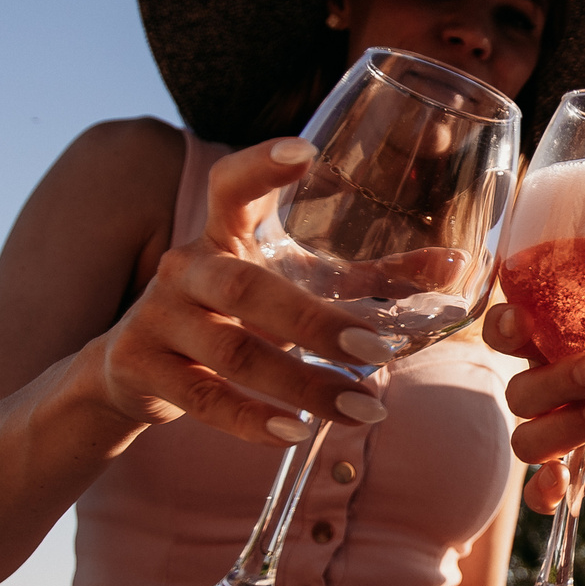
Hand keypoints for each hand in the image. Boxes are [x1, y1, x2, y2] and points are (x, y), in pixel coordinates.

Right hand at [87, 139, 394, 447]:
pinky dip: (252, 420)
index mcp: (223, 235)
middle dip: (313, 321)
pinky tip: (297, 433)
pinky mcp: (140, 367)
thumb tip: (454, 264)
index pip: (232, 186)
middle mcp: (186, 268)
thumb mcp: (291, 289)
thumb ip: (370, 280)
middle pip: (245, 286)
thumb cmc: (232, 316)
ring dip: (303, 384)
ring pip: (232, 352)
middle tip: (376, 349)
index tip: (305, 151)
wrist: (130, 368)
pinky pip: (203, 397)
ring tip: (363, 408)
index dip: (262, 164)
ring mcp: (157, 317)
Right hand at [483, 301, 584, 510]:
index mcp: (556, 344)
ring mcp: (558, 432)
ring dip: (565, 427)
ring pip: (527, 440)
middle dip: (558, 381)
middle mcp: (547, 389)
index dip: (503, 326)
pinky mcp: (575, 472)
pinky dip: (543, 490)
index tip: (523, 321)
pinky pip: (538, 491)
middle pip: (520, 392)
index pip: (509, 332)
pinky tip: (564, 480)